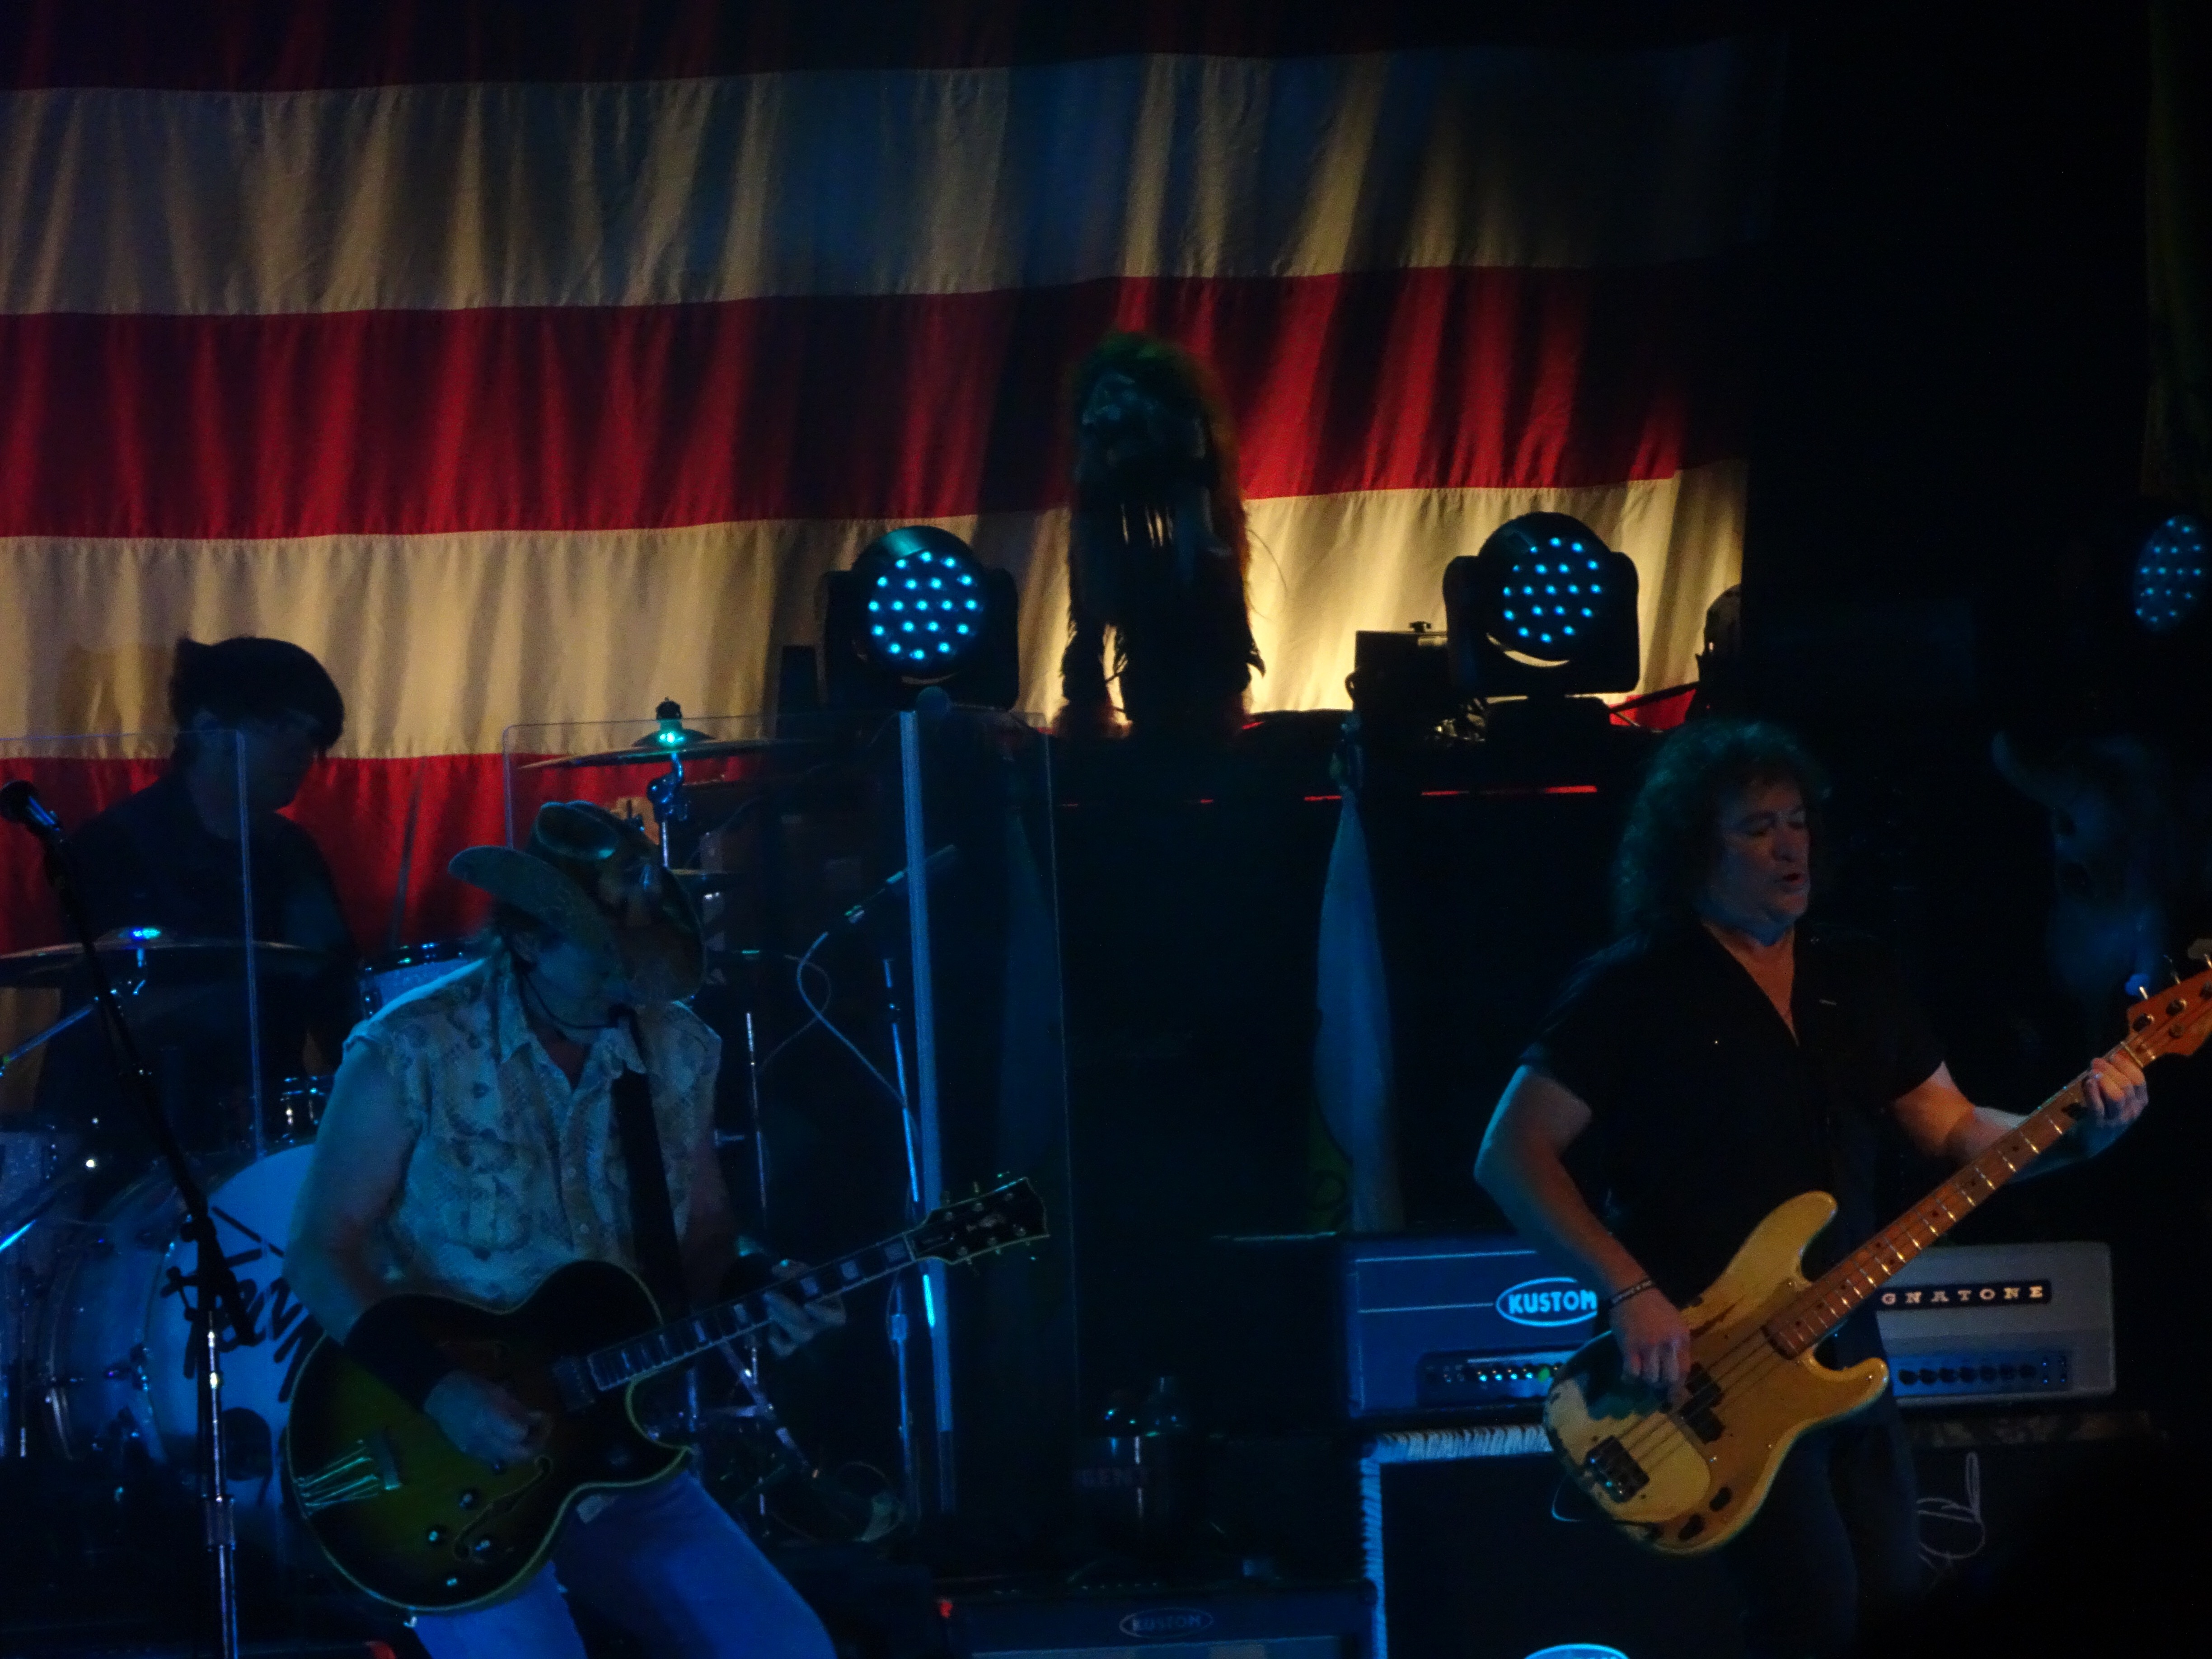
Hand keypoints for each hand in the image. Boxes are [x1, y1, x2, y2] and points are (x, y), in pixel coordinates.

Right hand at [422, 1371, 546, 1468]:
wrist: (438, 1395)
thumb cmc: (470, 1386)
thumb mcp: (498, 1391)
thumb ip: (518, 1409)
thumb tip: (539, 1419)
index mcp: (488, 1416)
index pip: (519, 1434)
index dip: (537, 1429)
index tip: (546, 1418)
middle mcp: (481, 1437)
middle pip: (516, 1454)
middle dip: (534, 1446)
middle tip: (543, 1432)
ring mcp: (473, 1448)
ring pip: (508, 1459)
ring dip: (522, 1451)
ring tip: (530, 1436)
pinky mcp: (469, 1453)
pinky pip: (495, 1458)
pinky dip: (508, 1451)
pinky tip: (511, 1439)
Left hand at [761, 1260, 845, 1357]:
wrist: (792, 1295)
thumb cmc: (805, 1283)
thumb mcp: (803, 1273)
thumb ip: (793, 1270)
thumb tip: (777, 1270)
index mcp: (832, 1308)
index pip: (835, 1317)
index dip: (823, 1313)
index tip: (808, 1304)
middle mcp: (820, 1326)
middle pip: (807, 1328)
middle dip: (786, 1310)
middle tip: (769, 1295)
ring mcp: (805, 1337)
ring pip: (796, 1336)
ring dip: (780, 1320)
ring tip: (768, 1306)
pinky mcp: (791, 1344)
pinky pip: (784, 1350)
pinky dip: (775, 1341)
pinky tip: (768, 1329)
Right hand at [1611, 1286, 1691, 1393]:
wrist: (1632, 1291)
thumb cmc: (1654, 1306)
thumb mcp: (1676, 1323)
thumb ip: (1678, 1344)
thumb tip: (1677, 1369)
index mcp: (1681, 1338)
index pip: (1685, 1370)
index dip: (1678, 1385)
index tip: (1673, 1395)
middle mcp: (1668, 1345)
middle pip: (1669, 1377)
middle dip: (1662, 1385)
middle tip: (1655, 1384)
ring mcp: (1648, 1346)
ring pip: (1651, 1377)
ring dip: (1645, 1379)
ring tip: (1640, 1376)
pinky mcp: (1630, 1346)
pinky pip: (1633, 1371)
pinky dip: (1630, 1377)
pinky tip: (1628, 1376)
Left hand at [2078, 1052, 2148, 1152]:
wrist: (2088, 1143)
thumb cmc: (2102, 1115)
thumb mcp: (2115, 1100)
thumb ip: (2115, 1082)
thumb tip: (2107, 1060)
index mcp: (2139, 1103)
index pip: (2139, 1081)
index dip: (2126, 1066)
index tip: (2113, 1056)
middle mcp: (2132, 1112)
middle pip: (2126, 1085)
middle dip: (2111, 1070)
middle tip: (2095, 1062)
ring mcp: (2116, 1120)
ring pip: (2116, 1096)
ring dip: (2104, 1080)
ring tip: (2092, 1072)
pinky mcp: (2099, 1124)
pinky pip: (2098, 1106)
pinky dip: (2092, 1092)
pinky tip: (2088, 1082)